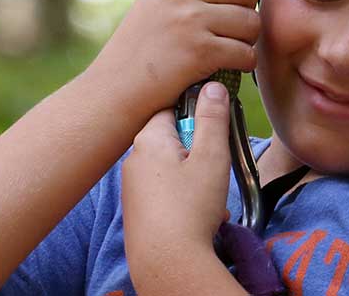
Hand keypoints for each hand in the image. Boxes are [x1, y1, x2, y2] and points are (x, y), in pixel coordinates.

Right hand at [88, 0, 259, 119]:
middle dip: (247, 8)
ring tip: (229, 47)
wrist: (113, 90)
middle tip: (232, 26)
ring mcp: (189, 20)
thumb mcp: (156, 0)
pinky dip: (244, 63)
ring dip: (247, 38)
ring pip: (252, 21)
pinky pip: (247, 52)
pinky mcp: (199, 52)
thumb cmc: (141, 48)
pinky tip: (229, 66)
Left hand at [122, 82, 234, 265]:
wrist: (166, 262)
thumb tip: (212, 87)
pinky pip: (164, 193)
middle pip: (173, 139)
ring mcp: (132, 187)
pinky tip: (200, 216)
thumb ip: (213, 119)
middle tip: (216, 167)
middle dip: (199, 151)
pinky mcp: (136, 210)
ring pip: (171, 169)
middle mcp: (133, 158)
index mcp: (149, 139)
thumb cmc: (190, 207)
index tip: (216, 125)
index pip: (172, 107)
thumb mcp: (211, 156)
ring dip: (195, 178)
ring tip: (211, 198)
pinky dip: (184, 199)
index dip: (197, 113)